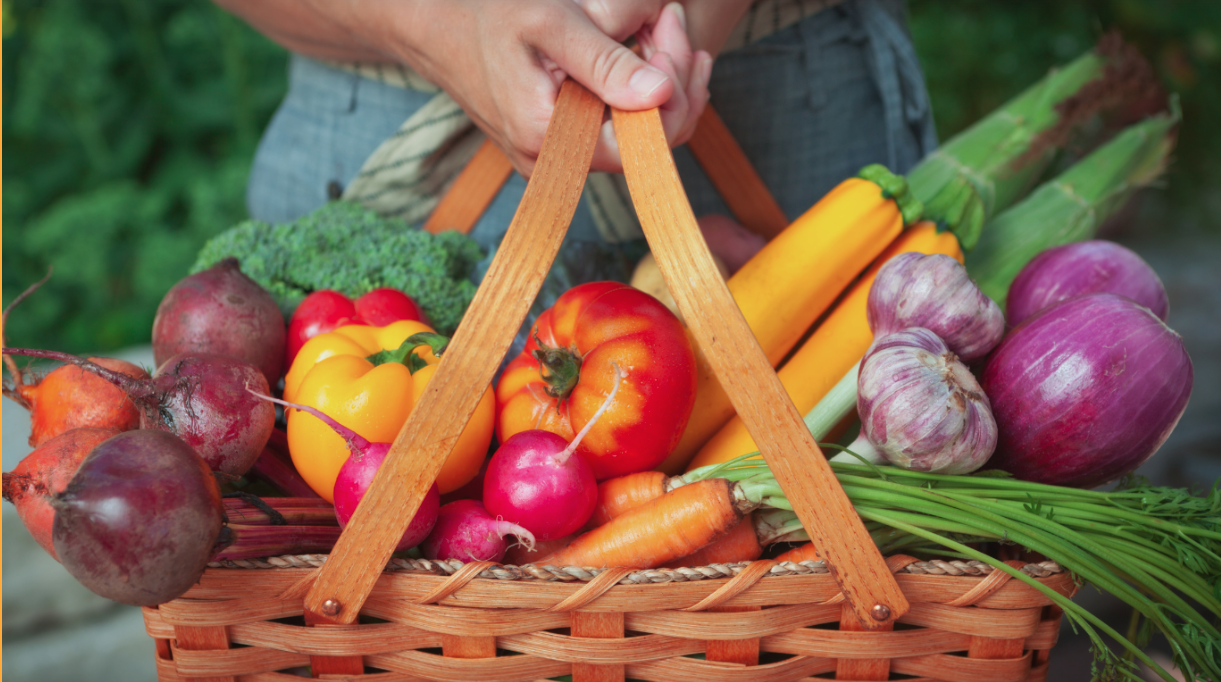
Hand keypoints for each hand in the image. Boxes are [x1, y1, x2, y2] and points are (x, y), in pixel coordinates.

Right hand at [398, 1, 711, 174]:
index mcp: (550, 138)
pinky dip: (640, 92)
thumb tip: (661, 94)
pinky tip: (648, 53)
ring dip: (663, 84)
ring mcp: (560, 159)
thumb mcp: (551, 24)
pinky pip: (618, 131)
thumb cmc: (490, 18)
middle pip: (649, 144)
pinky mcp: (563, 146)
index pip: (644, 144)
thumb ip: (605, 61)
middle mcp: (555, 163)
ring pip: (639, 138)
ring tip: (662, 31)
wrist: (440, 30)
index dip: (674, 90)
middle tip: (671, 22)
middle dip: (675, 80)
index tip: (670, 31)